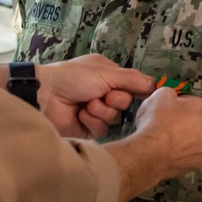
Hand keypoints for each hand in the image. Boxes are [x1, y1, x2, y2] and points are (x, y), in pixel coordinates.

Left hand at [36, 54, 154, 138]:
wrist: (45, 96)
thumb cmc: (73, 77)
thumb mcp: (105, 72)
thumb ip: (132, 79)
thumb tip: (155, 84)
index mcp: (107, 75)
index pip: (132, 85)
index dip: (137, 90)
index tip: (143, 93)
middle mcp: (103, 92)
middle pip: (126, 103)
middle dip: (116, 100)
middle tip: (102, 94)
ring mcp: (96, 111)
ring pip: (116, 118)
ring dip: (102, 110)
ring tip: (87, 104)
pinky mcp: (88, 128)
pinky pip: (103, 129)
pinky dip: (93, 121)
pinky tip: (81, 114)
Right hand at [132, 88, 201, 179]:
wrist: (149, 152)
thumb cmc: (159, 123)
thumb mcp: (162, 94)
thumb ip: (174, 94)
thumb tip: (171, 97)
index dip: (196, 104)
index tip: (183, 104)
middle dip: (195, 121)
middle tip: (176, 118)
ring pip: (201, 141)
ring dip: (189, 137)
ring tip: (169, 134)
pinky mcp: (196, 166)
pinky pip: (192, 154)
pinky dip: (183, 151)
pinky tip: (168, 146)